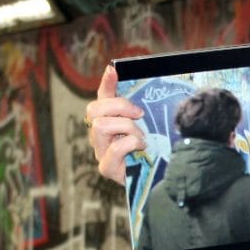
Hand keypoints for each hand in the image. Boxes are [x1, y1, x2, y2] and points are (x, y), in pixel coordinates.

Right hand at [85, 65, 144, 184]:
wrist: (155, 179)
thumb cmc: (149, 151)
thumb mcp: (146, 125)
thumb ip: (138, 106)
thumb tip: (130, 80)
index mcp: (107, 121)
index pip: (101, 97)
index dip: (106, 83)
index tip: (113, 70)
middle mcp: (98, 135)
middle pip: (94, 109)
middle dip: (119, 106)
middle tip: (139, 114)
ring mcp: (100, 151)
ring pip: (101, 126)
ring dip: (126, 127)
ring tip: (141, 137)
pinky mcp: (106, 167)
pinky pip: (116, 148)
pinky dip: (131, 143)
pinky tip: (141, 147)